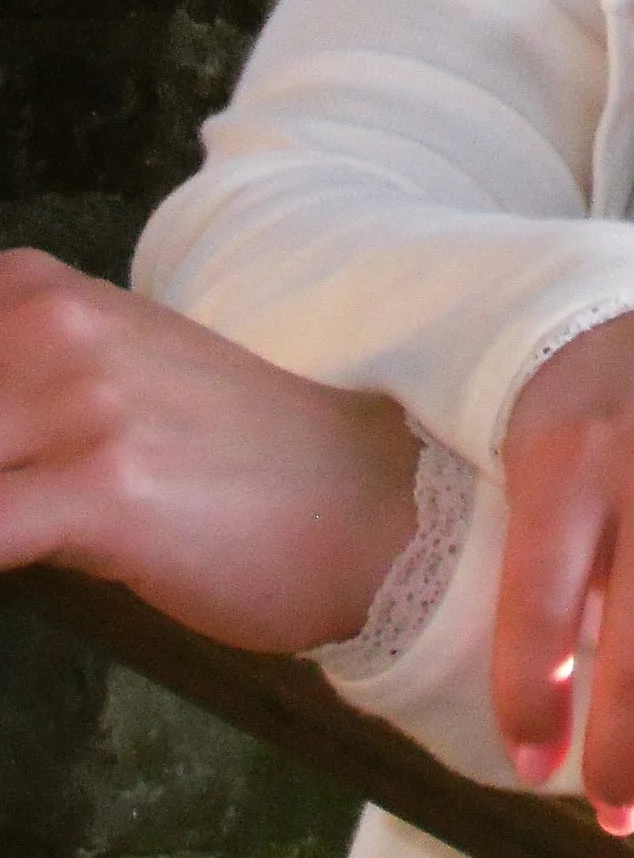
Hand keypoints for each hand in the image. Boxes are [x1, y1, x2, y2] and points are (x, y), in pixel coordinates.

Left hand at [0, 250, 420, 653]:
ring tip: (19, 524)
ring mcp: (80, 403)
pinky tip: (15, 562)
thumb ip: (23, 389)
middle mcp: (57, 326)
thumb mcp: (118, 384)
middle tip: (8, 494)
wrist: (372, 504)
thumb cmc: (242, 461)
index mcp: (49, 295)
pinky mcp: (102, 488)